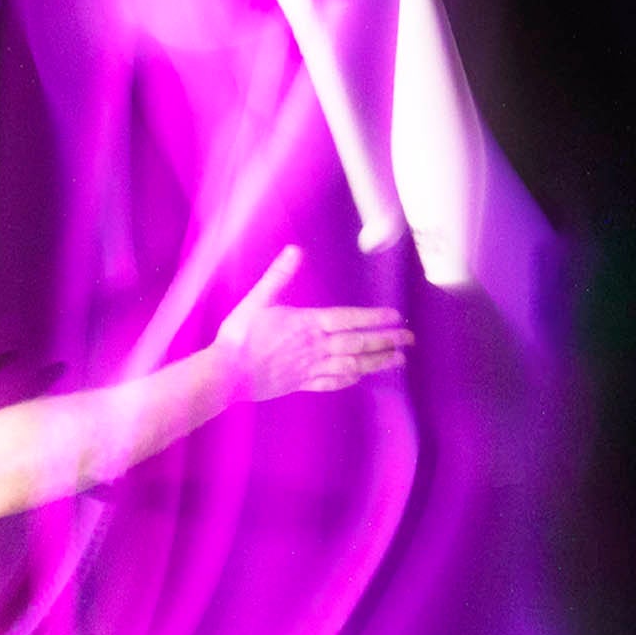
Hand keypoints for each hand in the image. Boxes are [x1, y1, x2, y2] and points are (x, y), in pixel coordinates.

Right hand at [214, 246, 412, 402]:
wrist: (226, 374)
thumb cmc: (239, 336)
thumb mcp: (256, 300)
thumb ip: (278, 276)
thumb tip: (295, 251)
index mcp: (306, 324)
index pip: (348, 319)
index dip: (373, 318)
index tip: (395, 317)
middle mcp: (314, 347)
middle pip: (358, 344)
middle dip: (386, 341)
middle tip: (409, 340)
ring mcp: (310, 368)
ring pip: (352, 365)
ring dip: (377, 361)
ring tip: (398, 360)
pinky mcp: (301, 383)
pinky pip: (333, 381)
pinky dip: (351, 378)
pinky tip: (361, 376)